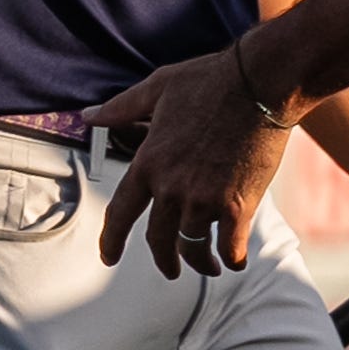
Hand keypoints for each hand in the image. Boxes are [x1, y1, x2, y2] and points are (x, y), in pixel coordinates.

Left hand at [96, 53, 295, 279]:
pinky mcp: (238, 205)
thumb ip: (121, 108)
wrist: (259, 83)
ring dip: (201, 263)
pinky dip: (233, 258)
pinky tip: (235, 260)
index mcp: (148, 163)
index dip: (111, 241)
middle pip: (158, 240)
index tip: (108, 257)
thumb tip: (89, 116)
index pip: (119, 214)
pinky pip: (230, 246)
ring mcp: (204, 199)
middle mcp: (171, 187)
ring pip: (194, 248)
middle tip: (171, 269)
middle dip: (164, 261)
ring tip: (209, 267)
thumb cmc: (210, 80)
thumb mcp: (157, 88)